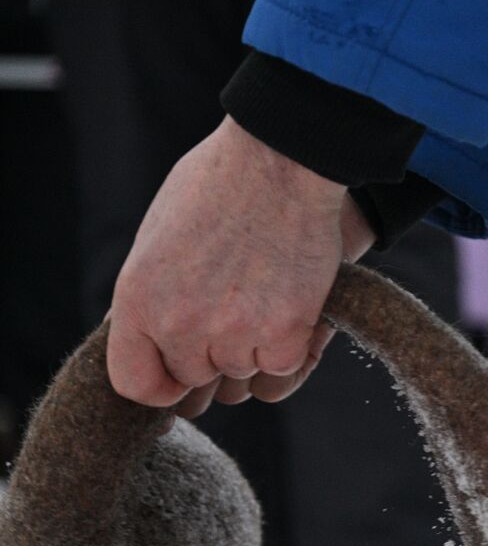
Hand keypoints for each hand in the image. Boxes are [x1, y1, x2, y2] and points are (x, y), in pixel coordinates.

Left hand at [107, 116, 359, 418]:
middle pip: (196, 380)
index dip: (162, 386)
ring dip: (256, 346)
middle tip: (236, 309)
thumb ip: (153, 296)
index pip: (136, 384)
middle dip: (215, 355)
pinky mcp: (284, 333)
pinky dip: (291, 344)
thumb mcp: (158, 237)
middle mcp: (179, 323)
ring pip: (243, 375)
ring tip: (264, 292)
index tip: (181, 375)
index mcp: (137, 297)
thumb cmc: (221, 185)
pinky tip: (292, 303)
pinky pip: (282, 368)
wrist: (280, 159)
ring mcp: (233, 332)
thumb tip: (159, 340)